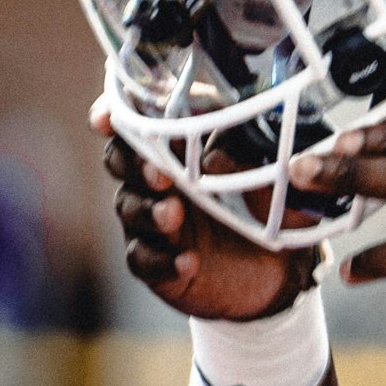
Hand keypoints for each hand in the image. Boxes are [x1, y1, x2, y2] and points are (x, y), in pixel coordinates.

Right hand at [96, 108, 317, 320]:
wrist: (277, 269)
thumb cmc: (266, 206)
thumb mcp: (270, 172)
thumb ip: (250, 151)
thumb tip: (222, 147)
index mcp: (176, 148)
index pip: (134, 123)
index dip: (113, 117)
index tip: (107, 119)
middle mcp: (155, 181)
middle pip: (119, 161)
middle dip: (135, 163)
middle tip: (162, 174)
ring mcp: (152, 223)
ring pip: (128, 208)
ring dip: (148, 210)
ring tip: (174, 215)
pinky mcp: (157, 264)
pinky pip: (143, 260)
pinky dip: (162, 260)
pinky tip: (189, 261)